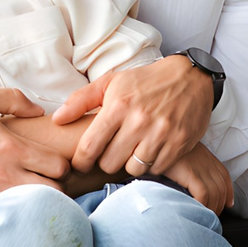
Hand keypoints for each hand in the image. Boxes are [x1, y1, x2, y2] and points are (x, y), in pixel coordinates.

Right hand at [0, 86, 67, 218]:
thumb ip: (14, 99)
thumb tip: (40, 111)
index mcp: (11, 148)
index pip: (59, 167)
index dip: (61, 166)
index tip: (52, 165)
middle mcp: (4, 176)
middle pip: (54, 194)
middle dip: (55, 188)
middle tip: (44, 183)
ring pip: (32, 212)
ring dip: (35, 205)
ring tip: (28, 198)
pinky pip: (1, 224)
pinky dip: (7, 220)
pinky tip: (5, 210)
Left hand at [56, 55, 215, 179]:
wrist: (190, 77)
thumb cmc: (146, 81)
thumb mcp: (112, 82)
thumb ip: (81, 100)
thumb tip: (57, 119)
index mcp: (118, 105)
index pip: (89, 147)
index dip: (81, 161)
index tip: (82, 162)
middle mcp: (139, 121)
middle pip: (109, 164)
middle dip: (107, 161)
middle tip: (111, 152)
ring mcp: (161, 134)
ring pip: (132, 169)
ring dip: (130, 163)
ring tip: (132, 150)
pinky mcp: (179, 144)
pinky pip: (156, 169)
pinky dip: (152, 163)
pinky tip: (151, 150)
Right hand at [165, 143, 233, 215]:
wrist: (155, 143)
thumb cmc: (163, 150)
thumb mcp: (181, 154)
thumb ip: (190, 164)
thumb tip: (192, 183)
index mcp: (206, 156)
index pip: (224, 176)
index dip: (229, 193)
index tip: (228, 204)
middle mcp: (206, 161)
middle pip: (221, 188)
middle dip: (219, 205)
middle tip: (212, 216)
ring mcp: (199, 167)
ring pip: (215, 193)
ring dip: (211, 208)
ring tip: (204, 217)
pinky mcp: (190, 173)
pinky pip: (203, 194)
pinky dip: (202, 204)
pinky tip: (196, 210)